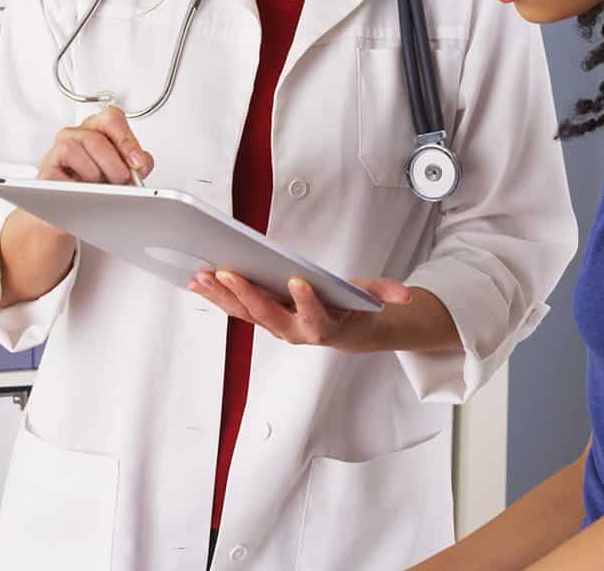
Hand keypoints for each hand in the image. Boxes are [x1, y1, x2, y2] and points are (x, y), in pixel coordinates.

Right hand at [36, 106, 151, 185]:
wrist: (71, 207)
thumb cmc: (98, 183)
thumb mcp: (122, 169)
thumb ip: (137, 164)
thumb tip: (140, 166)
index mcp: (97, 128)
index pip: (112, 119)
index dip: (126, 140)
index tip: (137, 162)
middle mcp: (76, 134)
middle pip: (96, 139)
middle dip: (114, 165)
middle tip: (121, 181)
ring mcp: (58, 149)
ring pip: (74, 150)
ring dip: (92, 174)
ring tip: (99, 187)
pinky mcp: (46, 170)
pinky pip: (58, 174)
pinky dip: (74, 186)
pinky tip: (83, 193)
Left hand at [187, 270, 412, 350]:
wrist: (342, 331)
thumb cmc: (351, 308)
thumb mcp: (372, 298)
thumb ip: (385, 294)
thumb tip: (404, 295)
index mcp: (323, 325)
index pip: (315, 316)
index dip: (306, 301)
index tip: (298, 281)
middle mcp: (294, 330)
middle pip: (269, 314)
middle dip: (248, 294)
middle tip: (230, 272)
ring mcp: (274, 325)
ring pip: (245, 314)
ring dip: (223, 295)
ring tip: (203, 274)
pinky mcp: (260, 318)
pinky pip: (235, 309)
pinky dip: (216, 296)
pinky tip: (199, 279)